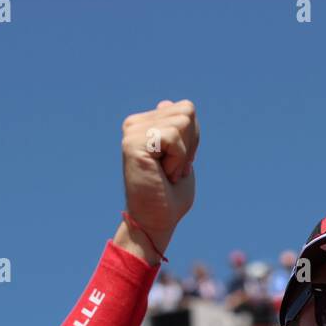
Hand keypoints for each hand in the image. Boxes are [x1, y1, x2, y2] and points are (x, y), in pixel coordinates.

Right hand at [114, 99, 198, 262]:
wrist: (155, 222)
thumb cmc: (169, 197)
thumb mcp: (181, 156)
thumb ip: (178, 131)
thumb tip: (166, 102)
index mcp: (144, 124)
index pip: (186, 109)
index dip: (193, 139)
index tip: (178, 164)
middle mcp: (135, 124)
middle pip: (187, 110)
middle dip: (190, 145)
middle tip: (172, 170)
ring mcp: (132, 132)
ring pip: (182, 121)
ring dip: (183, 154)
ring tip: (166, 173)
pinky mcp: (133, 143)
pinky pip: (173, 137)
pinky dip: (177, 160)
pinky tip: (162, 174)